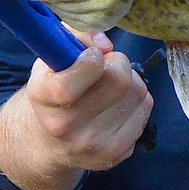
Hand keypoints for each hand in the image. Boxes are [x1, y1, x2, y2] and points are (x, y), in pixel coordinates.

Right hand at [0, 30, 153, 189]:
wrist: (53, 142)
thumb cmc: (55, 88)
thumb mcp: (52, 59)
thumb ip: (77, 37)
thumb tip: (106, 45)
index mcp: (43, 98)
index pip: (67, 85)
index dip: (89, 61)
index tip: (92, 56)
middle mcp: (66, 127)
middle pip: (118, 80)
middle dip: (118, 63)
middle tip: (107, 65)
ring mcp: (94, 144)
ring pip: (137, 91)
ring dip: (130, 81)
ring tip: (111, 86)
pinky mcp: (118, 152)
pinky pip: (145, 108)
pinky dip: (136, 100)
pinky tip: (117, 105)